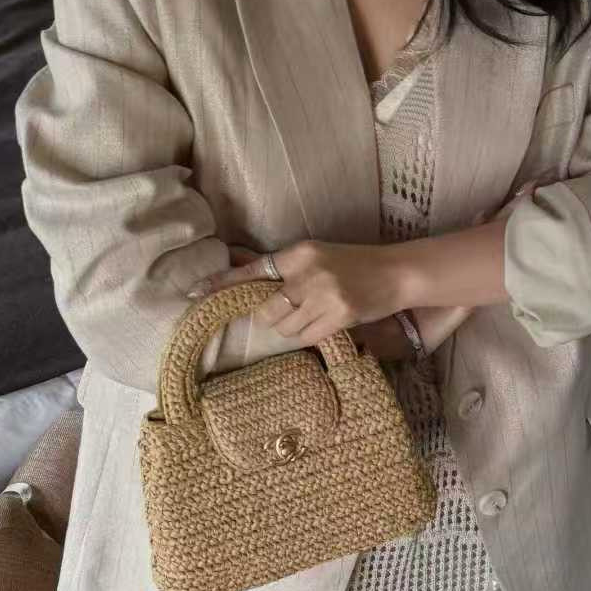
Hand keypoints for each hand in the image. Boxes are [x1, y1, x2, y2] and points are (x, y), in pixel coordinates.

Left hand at [186, 240, 409, 348]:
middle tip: (291, 311)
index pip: (252, 270)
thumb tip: (239, 265)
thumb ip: (281, 266)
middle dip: (271, 317)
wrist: (397, 273)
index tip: (193, 294)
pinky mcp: (338, 316)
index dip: (221, 284)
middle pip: (267, 309)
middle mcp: (308, 273)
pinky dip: (308, 335)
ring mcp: (324, 295)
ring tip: (312, 314)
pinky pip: (305, 337)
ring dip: (291, 327)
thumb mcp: (316, 256)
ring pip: (284, 327)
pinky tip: (323, 323)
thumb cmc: (354, 264)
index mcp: (300, 252)